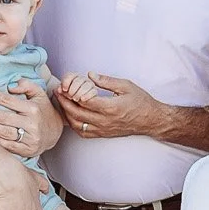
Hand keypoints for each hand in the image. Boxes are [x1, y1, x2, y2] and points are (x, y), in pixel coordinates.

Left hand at [0, 78, 53, 158]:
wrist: (54, 133)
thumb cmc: (42, 110)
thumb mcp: (39, 94)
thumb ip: (26, 85)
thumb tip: (10, 85)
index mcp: (33, 108)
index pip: (7, 100)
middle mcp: (32, 123)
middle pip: (2, 117)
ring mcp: (30, 138)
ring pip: (4, 132)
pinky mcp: (28, 150)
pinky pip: (9, 146)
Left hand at [56, 73, 171, 140]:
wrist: (150, 120)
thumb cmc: (141, 101)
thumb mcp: (126, 86)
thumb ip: (106, 81)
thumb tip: (90, 75)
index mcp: (111, 107)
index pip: (84, 101)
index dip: (71, 93)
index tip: (64, 86)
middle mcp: (105, 120)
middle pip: (77, 113)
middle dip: (64, 102)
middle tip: (58, 93)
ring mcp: (103, 129)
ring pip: (77, 125)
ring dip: (67, 114)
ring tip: (62, 103)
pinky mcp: (103, 134)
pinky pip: (83, 132)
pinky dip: (74, 125)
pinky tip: (71, 116)